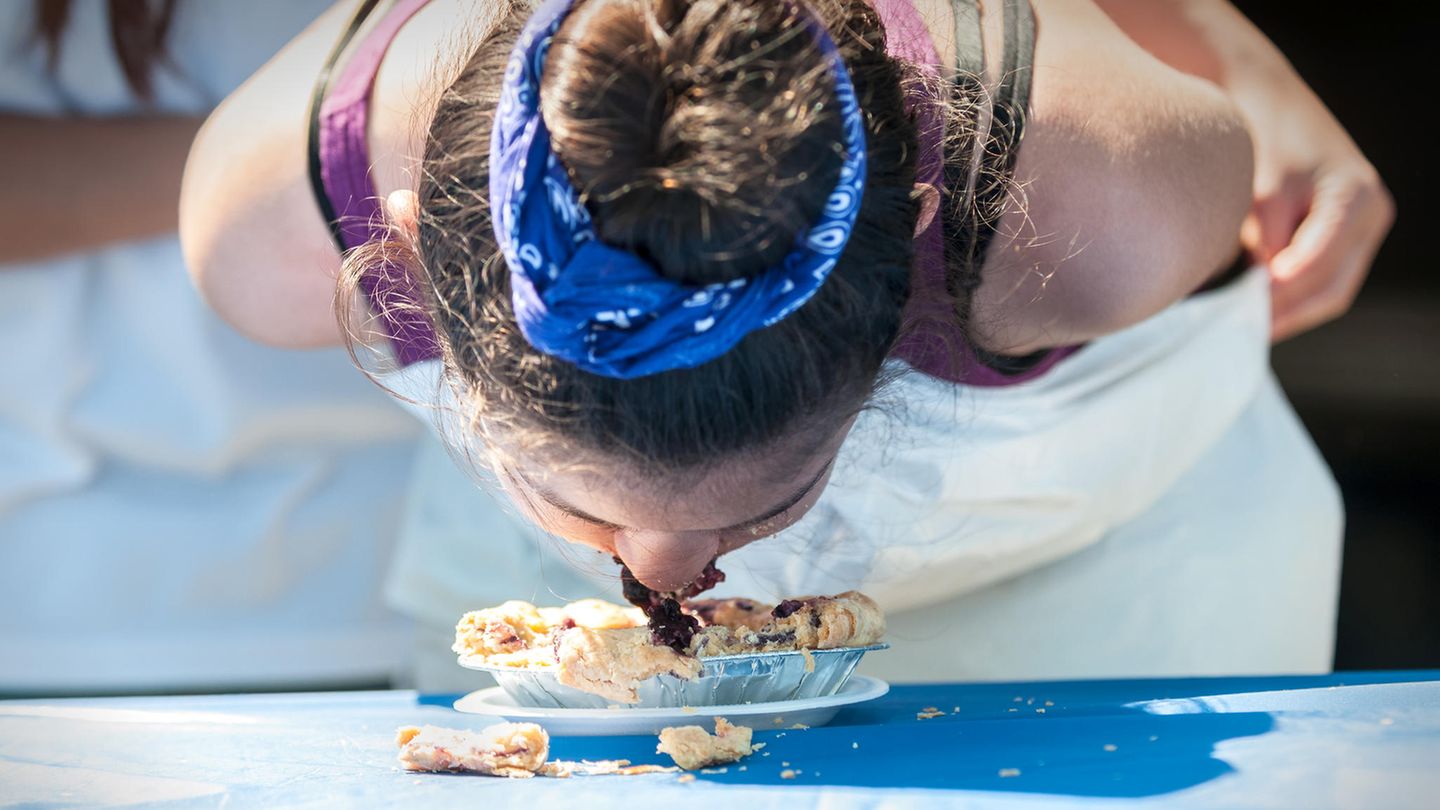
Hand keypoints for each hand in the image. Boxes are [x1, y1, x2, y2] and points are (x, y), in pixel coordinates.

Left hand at [1239, 83, 1394, 341]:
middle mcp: (1370, 215)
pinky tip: (1259, 309)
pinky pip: (1324, 280)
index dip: (1289, 286)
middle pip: (1333, 286)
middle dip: (1289, 311)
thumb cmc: (1263, 142)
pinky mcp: (1345, 239)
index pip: (1323, 258)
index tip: (1257, 303)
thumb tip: (1269, 287)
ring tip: (1248, 327)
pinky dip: (1293, 297)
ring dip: (1291, 311)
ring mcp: (1363, 230)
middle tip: (1245, 330)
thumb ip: (1270, 238)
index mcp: (1354, 196)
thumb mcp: (1263, 190)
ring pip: (1331, 290)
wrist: (1271, 106)